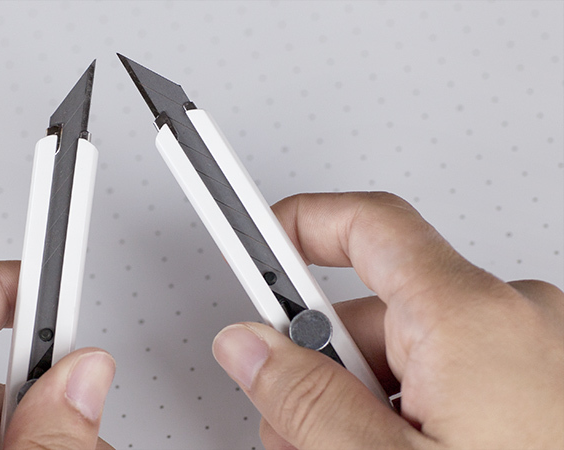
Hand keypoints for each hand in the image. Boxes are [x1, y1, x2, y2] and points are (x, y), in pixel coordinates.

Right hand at [212, 192, 563, 448]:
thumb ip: (307, 400)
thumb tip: (250, 347)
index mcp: (470, 317)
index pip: (367, 228)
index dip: (298, 227)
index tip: (252, 240)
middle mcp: (513, 319)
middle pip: (376, 314)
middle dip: (323, 368)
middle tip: (302, 435)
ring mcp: (536, 356)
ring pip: (409, 357)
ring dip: (366, 405)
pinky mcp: (542, 389)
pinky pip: (453, 379)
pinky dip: (414, 415)